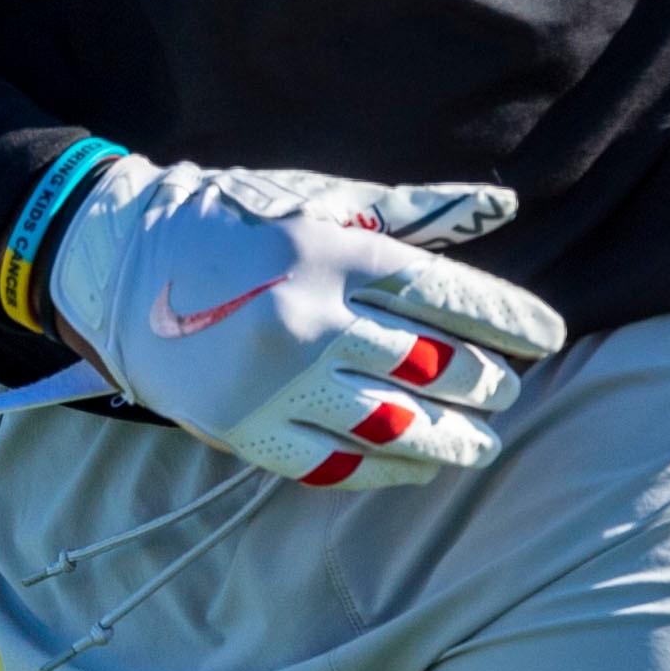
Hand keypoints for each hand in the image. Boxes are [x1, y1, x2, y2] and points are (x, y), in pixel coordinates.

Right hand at [46, 159, 565, 487]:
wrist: (120, 262)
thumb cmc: (236, 219)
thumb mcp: (322, 199)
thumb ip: (413, 210)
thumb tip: (501, 201)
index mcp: (333, 253)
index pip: (446, 292)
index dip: (507, 319)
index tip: (548, 336)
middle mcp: (311, 318)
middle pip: (430, 363)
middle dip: (485, 380)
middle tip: (508, 388)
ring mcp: (278, 382)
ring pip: (394, 424)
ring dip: (451, 438)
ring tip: (482, 441)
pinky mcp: (247, 430)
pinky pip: (335, 466)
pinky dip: (388, 471)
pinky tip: (418, 467)